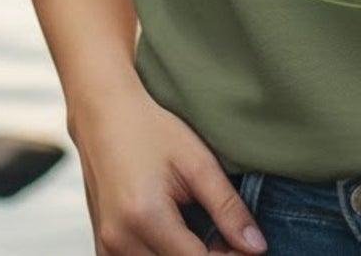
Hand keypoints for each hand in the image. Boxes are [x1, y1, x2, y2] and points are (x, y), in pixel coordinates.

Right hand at [71, 82, 267, 254]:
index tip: (248, 245)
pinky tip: (177, 237)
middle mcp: (119, 240)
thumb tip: (258, 248)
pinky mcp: (102, 247)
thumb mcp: (198, 162)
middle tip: (228, 238)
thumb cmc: (153, 131)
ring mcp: (106, 247)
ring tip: (204, 235)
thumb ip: (228, 207)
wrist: (105, 116)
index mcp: (146, 217)